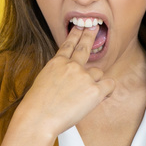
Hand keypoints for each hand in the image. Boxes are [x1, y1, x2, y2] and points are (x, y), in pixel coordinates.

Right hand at [16, 24, 116, 138]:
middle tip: (94, 27)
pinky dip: (107, 90)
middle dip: (89, 35)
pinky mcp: (94, 90)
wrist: (38, 118)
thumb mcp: (42, 82)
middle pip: (84, 47)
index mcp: (56, 63)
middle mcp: (72, 66)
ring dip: (95, 81)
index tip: (79, 27)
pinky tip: (103, 96)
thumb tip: (68, 81)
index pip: (68, 45)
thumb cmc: (36, 106)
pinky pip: (109, 85)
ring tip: (84, 96)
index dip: (75, 35)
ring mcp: (84, 76)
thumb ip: (57, 76)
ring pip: (98, 73)